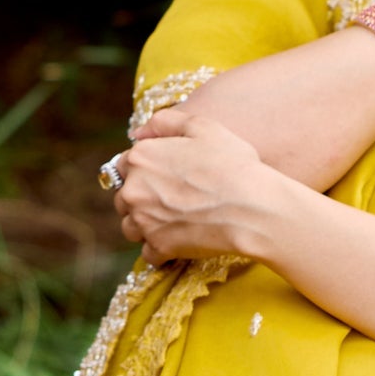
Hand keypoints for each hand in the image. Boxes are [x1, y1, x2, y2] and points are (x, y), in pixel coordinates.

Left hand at [109, 113, 282, 261]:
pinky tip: (179, 242)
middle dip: (140, 198)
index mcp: (140, 157)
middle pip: (123, 197)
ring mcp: (143, 220)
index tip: (162, 176)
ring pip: (130, 226)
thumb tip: (139, 132)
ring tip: (173, 221)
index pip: (123, 165)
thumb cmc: (232, 165)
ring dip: (145, 225)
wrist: (252, 207)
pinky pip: (149, 253)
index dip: (143, 170)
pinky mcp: (158, 247)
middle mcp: (134, 189)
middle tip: (170, 200)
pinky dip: (160, 250)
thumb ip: (166, 122)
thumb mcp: (202, 127)